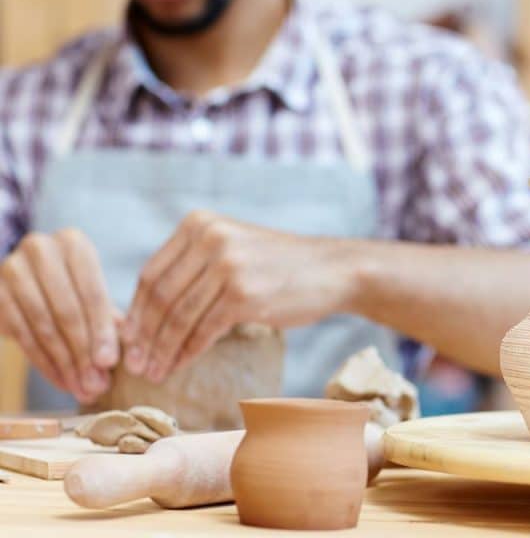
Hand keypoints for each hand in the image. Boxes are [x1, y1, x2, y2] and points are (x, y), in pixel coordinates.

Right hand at [0, 230, 117, 402]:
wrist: (35, 279)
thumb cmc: (78, 287)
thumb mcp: (96, 294)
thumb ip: (109, 321)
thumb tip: (115, 360)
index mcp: (73, 243)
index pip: (91, 292)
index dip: (101, 331)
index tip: (110, 363)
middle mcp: (40, 249)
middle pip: (66, 310)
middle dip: (83, 353)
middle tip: (96, 384)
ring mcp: (12, 269)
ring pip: (42, 325)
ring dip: (64, 363)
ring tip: (82, 388)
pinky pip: (21, 334)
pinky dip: (43, 362)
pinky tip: (61, 381)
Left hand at [122, 211, 361, 382]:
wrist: (333, 270)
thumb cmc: (280, 266)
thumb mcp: (232, 247)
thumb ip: (193, 265)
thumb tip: (146, 310)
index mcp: (199, 224)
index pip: (152, 273)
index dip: (136, 311)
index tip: (128, 340)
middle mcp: (210, 238)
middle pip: (161, 296)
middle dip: (144, 336)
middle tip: (134, 364)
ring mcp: (228, 266)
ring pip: (179, 317)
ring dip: (162, 350)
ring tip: (153, 372)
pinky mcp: (244, 295)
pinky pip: (204, 330)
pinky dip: (187, 352)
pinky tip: (179, 365)